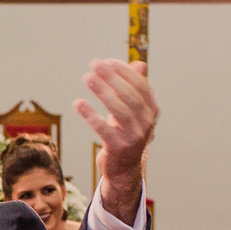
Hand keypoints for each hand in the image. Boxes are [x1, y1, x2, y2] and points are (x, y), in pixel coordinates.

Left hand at [74, 59, 156, 220]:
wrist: (123, 169)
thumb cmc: (125, 133)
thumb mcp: (132, 111)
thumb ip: (134, 88)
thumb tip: (139, 64)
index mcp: (152, 111)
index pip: (140, 86)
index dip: (124, 72)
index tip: (107, 61)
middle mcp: (147, 124)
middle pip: (130, 96)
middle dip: (111, 78)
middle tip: (94, 65)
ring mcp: (134, 137)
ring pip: (119, 111)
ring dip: (102, 91)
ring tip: (86, 78)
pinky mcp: (118, 149)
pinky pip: (103, 129)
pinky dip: (90, 115)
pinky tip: (78, 103)